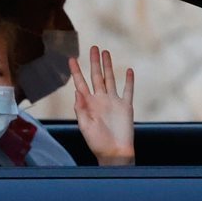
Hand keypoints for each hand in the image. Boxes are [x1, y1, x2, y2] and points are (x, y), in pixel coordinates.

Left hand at [69, 45, 134, 165]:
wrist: (115, 153)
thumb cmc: (97, 143)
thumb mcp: (85, 126)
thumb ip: (81, 109)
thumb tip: (77, 92)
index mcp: (88, 104)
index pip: (81, 83)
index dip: (76, 71)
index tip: (72, 58)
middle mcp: (101, 100)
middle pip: (97, 76)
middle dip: (94, 62)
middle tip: (93, 47)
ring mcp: (114, 102)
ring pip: (111, 79)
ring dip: (108, 66)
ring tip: (106, 52)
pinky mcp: (126, 107)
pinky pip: (128, 91)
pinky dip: (129, 81)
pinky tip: (129, 71)